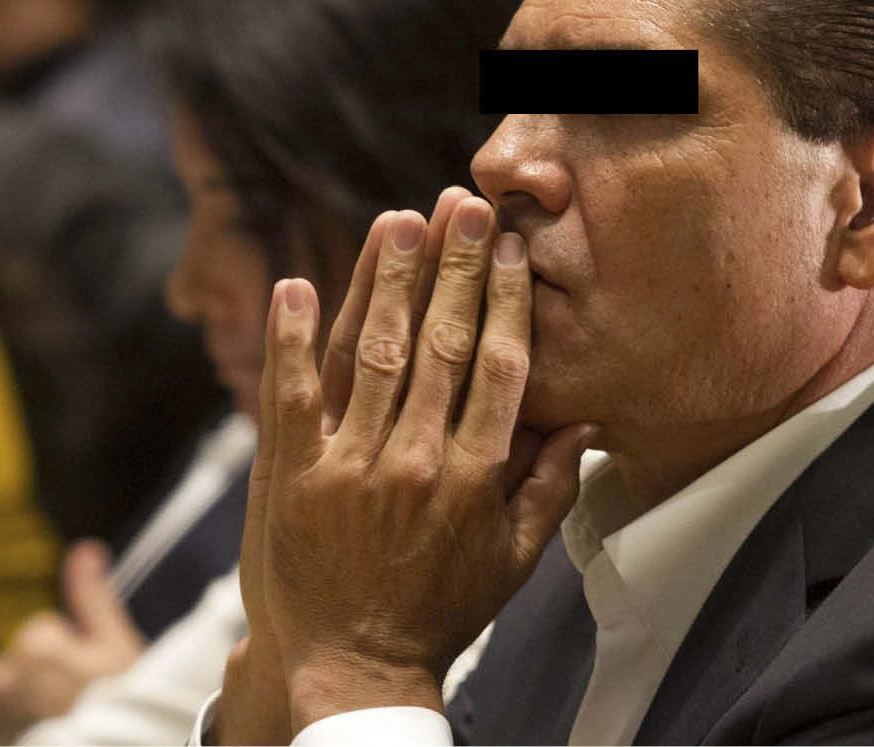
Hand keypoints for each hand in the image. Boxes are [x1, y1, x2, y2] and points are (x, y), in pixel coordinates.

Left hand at [0, 540, 143, 743]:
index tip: (89, 678)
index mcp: (34, 644)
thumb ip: (92, 595)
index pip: (44, 632)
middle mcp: (1, 677)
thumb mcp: (116, 644)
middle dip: (42, 680)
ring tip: (58, 730)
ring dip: (23, 709)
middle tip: (76, 706)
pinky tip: (39, 742)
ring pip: (3, 697)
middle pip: (20, 664)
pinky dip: (6, 736)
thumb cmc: (120, 706)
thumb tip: (85, 548)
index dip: (72, 653)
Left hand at [252, 198, 595, 729]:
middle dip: (455, 269)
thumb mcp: (512, 562)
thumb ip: (549, 490)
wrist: (352, 666)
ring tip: (400, 221)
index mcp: (475, 478)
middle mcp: (416, 461)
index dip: (507, 301)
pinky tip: (297, 286)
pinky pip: (293, 396)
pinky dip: (292, 339)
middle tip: (463, 207)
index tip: (512, 250)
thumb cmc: (439, 612)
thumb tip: (582, 422)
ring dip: (388, 283)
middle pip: (442, 345)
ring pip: (373, 355)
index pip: (500, 368)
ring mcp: (351, 467)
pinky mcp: (292, 477)